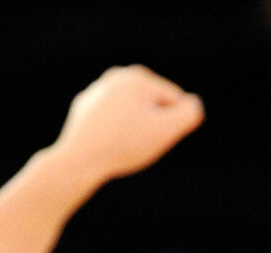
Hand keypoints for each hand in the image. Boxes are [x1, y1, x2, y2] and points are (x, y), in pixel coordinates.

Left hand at [51, 65, 204, 183]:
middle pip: (152, 106)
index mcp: (139, 76)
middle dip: (150, 126)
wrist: (79, 159)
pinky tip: (104, 142)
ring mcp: (98, 90)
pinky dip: (112, 133)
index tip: (148, 135)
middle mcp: (117, 76)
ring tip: (119, 143)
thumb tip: (191, 104)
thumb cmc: (124, 144)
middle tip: (134, 142)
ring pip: (131, 114)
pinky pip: (111, 121)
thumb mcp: (167, 130)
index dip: (169, 125)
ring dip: (132, 130)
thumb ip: (189, 113)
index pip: (174, 102)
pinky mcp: (85, 107)